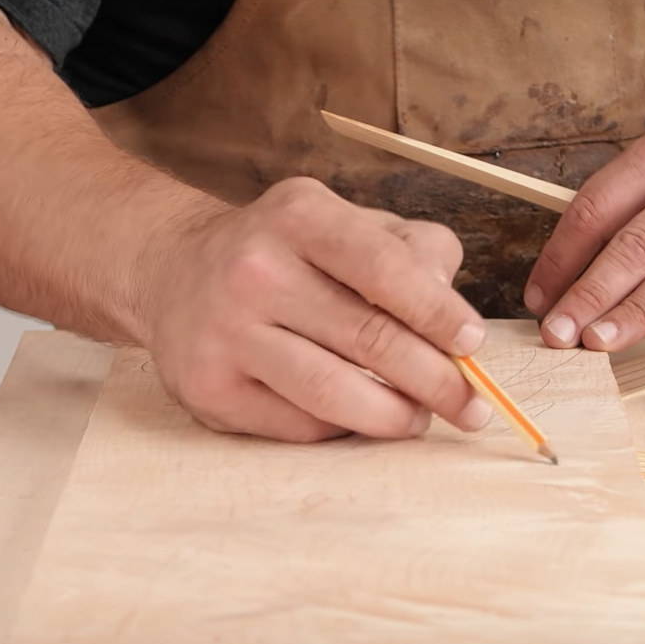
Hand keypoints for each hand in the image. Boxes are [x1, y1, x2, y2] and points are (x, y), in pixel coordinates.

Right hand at [130, 177, 492, 441]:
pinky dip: (341, 428)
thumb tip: (455, 322)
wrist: (171, 272)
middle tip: (469, 406)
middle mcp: (254, 269)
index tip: (473, 343)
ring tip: (420, 419)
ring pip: (331, 392)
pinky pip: (296, 423)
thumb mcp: (343, 224)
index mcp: (298, 216)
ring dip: (393, 416)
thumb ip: (411, 253)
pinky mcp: (207, 388)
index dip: (437, 312)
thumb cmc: (284, 253)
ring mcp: (224, 332)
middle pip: (366, 337)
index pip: (383, 267)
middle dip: (434, 380)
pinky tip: (358, 418)